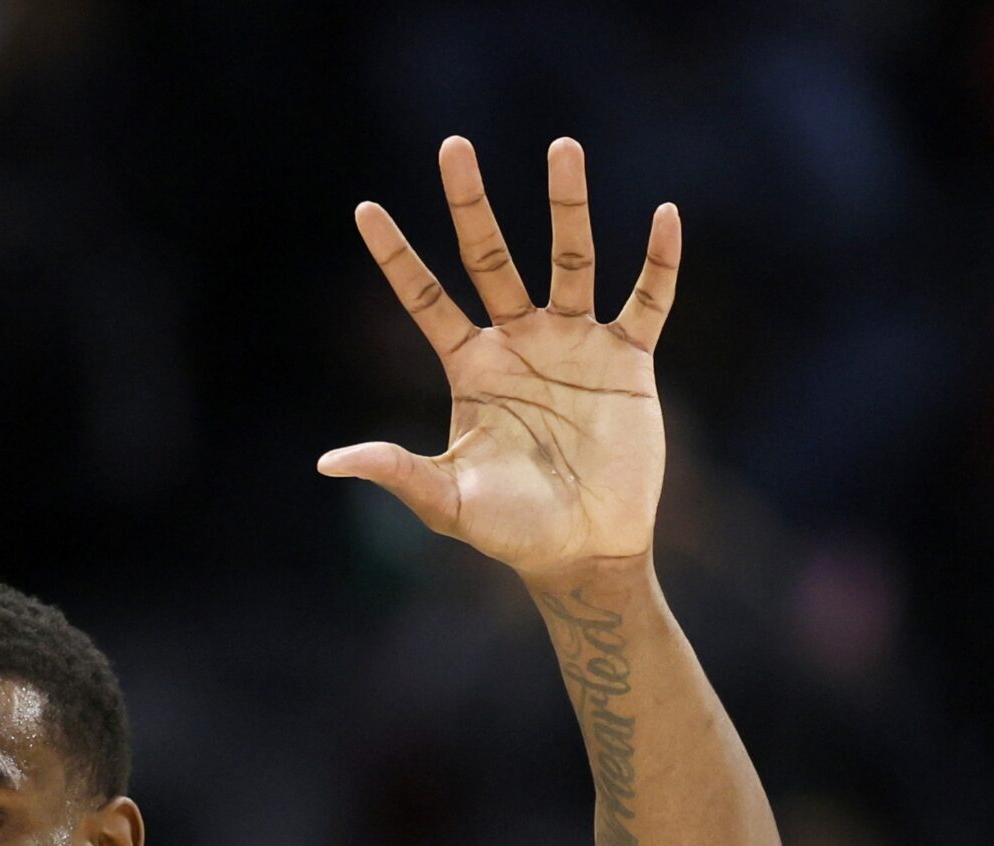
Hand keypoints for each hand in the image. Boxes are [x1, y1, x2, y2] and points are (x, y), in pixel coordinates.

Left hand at [320, 137, 678, 579]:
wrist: (583, 551)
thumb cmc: (511, 530)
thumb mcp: (448, 502)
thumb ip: (396, 473)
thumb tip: (330, 463)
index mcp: (471, 368)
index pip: (425, 300)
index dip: (396, 257)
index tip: (363, 209)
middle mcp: (520, 343)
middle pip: (491, 259)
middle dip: (471, 206)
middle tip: (453, 146)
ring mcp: (575, 345)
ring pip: (570, 260)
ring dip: (566, 206)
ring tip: (562, 147)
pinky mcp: (628, 360)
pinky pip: (647, 300)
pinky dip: (658, 261)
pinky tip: (664, 216)